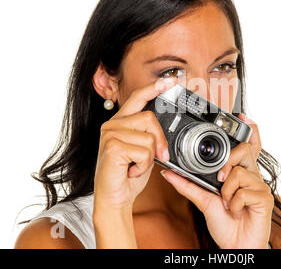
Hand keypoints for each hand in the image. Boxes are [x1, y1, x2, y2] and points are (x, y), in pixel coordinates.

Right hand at [93, 77, 176, 214]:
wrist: (114, 198)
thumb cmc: (128, 175)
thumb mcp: (143, 151)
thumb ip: (150, 135)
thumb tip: (166, 129)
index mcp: (120, 122)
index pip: (138, 97)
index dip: (154, 88)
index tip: (171, 81)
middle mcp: (112, 125)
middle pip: (149, 117)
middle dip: (160, 140)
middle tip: (158, 157)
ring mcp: (110, 135)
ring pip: (149, 137)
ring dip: (150, 157)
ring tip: (137, 166)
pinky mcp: (112, 147)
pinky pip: (144, 151)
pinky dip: (144, 166)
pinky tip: (131, 171)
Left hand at [161, 113, 273, 248]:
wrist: (236, 246)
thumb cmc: (224, 222)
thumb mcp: (203, 200)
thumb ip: (187, 184)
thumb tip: (168, 172)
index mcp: (239, 172)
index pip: (247, 146)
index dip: (249, 129)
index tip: (242, 115)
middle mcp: (251, 176)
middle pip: (244, 151)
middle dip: (229, 161)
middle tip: (219, 179)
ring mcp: (260, 187)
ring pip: (240, 173)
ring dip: (227, 191)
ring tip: (226, 202)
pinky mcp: (265, 199)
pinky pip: (244, 191)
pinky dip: (234, 203)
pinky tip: (235, 211)